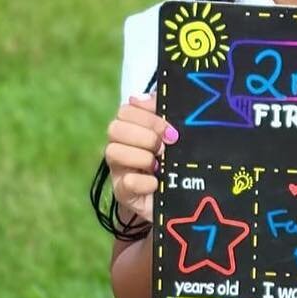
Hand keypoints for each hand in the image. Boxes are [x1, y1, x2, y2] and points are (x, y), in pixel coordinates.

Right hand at [105, 92, 176, 227]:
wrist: (184, 199)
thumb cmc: (176, 162)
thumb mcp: (173, 135)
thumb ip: (161, 112)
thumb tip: (141, 98)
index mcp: (131, 129)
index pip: (125, 111)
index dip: (148, 117)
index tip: (170, 131)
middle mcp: (120, 147)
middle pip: (114, 129)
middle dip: (144, 136)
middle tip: (165, 148)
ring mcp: (119, 171)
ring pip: (112, 152)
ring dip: (142, 157)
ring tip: (159, 166)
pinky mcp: (123, 194)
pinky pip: (126, 182)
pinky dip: (145, 182)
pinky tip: (157, 183)